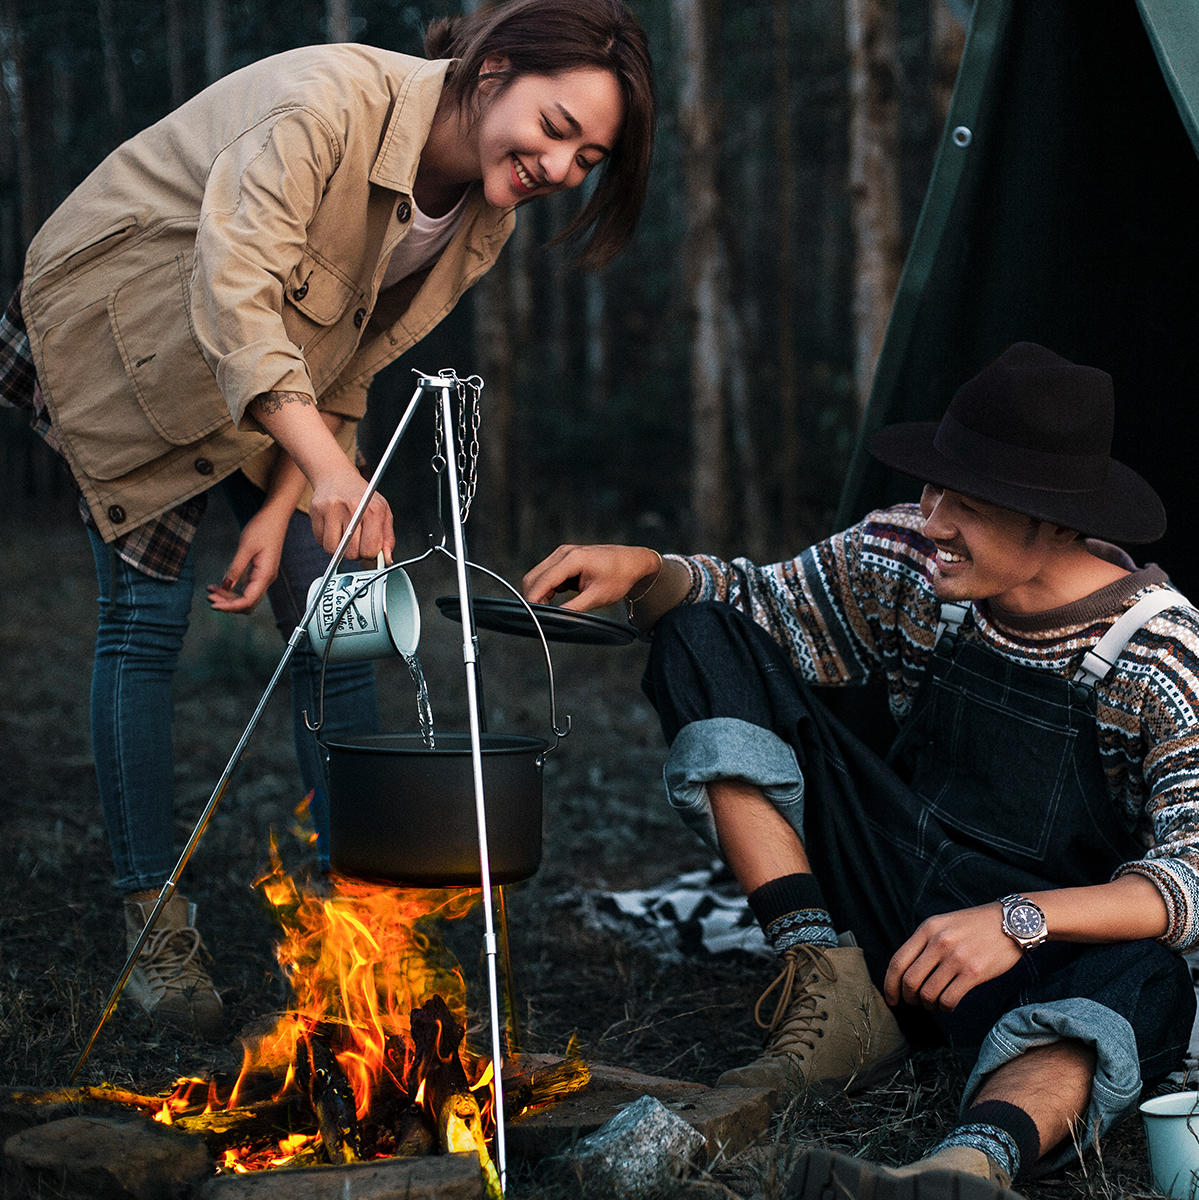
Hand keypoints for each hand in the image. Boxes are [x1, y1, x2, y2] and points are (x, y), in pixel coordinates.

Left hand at [206, 510, 285, 613]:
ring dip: (229, 598)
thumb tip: (226, 586)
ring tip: (211, 591)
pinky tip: (220, 585)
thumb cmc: (262, 529)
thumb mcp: (245, 548)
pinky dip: (232, 590)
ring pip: (246, 597)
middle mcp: (266, 579)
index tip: (213, 605)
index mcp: (265, 575)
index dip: (230, 607)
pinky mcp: (259, 572)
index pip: (247, 601)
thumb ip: (236, 568)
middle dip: (228, 604)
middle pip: (247, 603)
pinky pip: (246, 588)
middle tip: (209, 598)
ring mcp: (263, 576)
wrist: (275, 518)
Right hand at [308, 470, 394, 562]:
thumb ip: (387, 537)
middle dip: (354, 552)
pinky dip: (326, 540)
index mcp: (374, 510)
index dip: (369, 553)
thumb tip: (387, 559)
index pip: (370, 549)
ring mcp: (332, 509)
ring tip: (344, 534)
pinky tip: (333, 528)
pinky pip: (320, 541)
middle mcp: (353, 508)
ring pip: (333, 550)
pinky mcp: (316, 512)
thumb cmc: (362, 496)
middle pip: (351, 553)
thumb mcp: (382, 512)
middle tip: (356, 540)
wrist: (336, 476)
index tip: (368, 547)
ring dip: (338, 548)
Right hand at [522, 544, 659, 611]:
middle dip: (533, 597)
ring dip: (539, 593)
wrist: (631, 562)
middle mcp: (563, 552)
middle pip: (534, 576)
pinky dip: (546, 588)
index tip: (532, 616)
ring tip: (551, 609)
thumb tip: (556, 618)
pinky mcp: (563, 559)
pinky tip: (555, 599)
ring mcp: (562, 554)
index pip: (543, 580)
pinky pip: (545, 574)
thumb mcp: (597, 597)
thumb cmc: (619, 576)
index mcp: (573, 559)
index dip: (534, 599)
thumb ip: (574, 608)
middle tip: (543, 616)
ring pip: (537, 575)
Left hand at [884, 903, 1021, 1011]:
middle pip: (909, 981)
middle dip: (908, 998)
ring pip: (928, 994)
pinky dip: (944, 1007)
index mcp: (927, 929)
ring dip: (928, 1004)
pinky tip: (948, 1004)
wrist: (1012, 922)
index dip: (889, 984)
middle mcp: (938, 942)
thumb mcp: (944, 923)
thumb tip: (906, 972)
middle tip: (914, 1003)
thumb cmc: (976, 926)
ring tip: (934, 1003)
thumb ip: (925, 942)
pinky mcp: (973, 972)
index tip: (891, 998)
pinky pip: (949, 999)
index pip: (897, 961)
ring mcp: (956, 957)